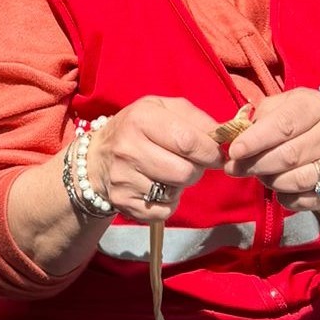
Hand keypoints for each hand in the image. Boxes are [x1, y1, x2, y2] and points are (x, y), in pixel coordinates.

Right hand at [86, 97, 223, 222]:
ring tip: (170, 171)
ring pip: (176, 192)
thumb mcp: (162, 109)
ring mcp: (123, 179)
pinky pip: (164, 211)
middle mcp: (128, 149)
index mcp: (141, 119)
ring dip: (181, 184)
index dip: (210, 151)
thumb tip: (223, 135)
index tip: (215, 154)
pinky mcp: (124, 203)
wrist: (96, 157)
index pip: (188, 141)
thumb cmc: (138, 129)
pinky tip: (157, 187)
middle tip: (190, 162)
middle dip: (197, 169)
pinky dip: (168, 202)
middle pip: (185, 172)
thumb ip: (195, 118)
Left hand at [223, 89, 319, 211]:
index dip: (256, 140)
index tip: (234, 152)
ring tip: (258, 175)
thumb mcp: (279, 107)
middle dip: (256, 164)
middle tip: (235, 168)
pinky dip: (285, 198)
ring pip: (298, 180)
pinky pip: (305, 200)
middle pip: (290, 155)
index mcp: (314, 107)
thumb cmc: (297, 120)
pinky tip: (276, 190)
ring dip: (270, 181)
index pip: (284, 125)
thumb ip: (257, 120)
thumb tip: (234, 140)